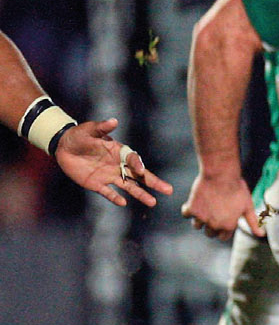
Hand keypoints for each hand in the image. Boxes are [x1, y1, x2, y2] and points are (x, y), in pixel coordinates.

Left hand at [54, 118, 173, 207]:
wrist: (63, 147)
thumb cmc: (80, 135)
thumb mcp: (90, 130)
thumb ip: (102, 128)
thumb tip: (114, 121)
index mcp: (119, 152)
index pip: (133, 159)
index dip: (138, 164)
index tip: (141, 171)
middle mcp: (118, 165)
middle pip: (139, 176)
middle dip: (153, 182)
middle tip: (168, 190)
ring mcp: (109, 176)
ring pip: (129, 187)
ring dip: (140, 194)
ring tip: (153, 202)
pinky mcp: (97, 184)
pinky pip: (108, 193)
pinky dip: (115, 198)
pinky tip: (123, 203)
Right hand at [181, 170, 261, 240]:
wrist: (221, 174)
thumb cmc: (237, 189)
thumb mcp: (248, 206)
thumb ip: (253, 223)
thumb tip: (261, 235)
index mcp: (228, 226)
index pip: (223, 237)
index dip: (223, 228)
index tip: (223, 218)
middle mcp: (214, 225)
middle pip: (209, 233)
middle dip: (212, 225)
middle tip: (215, 212)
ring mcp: (201, 218)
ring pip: (197, 226)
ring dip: (200, 218)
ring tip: (206, 206)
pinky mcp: (191, 209)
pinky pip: (186, 214)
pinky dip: (189, 209)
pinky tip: (196, 201)